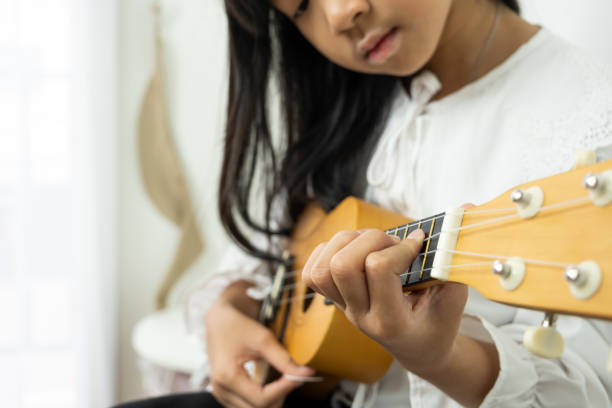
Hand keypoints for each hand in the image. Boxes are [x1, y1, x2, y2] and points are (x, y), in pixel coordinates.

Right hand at [205, 282, 314, 407]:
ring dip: (272, 398)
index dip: (284, 390)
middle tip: (293, 377)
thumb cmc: (237, 325)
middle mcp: (221, 390)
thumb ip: (284, 359)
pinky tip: (270, 384)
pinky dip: (263, 399)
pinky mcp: (225, 394)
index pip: (262, 399)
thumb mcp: (263, 339)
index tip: (300, 377)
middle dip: (280, 395)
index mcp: (227, 377)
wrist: (220, 320)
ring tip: (282, 380)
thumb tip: (305, 373)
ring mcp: (221, 394)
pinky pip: (247, 406)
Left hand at [301, 228, 467, 374]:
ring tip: (373, 243)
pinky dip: (328, 252)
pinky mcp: (335, 300)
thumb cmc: (438, 324)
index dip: (400, 247)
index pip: (379, 269)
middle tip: (393, 243)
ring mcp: (344, 309)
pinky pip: (313, 273)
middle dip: (371, 240)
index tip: (419, 243)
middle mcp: (361, 316)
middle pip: (343, 265)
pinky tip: (354, 249)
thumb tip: (467, 208)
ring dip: (348, 242)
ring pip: (324, 267)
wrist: (419, 349)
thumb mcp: (455, 299)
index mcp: (392, 321)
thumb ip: (457, 258)